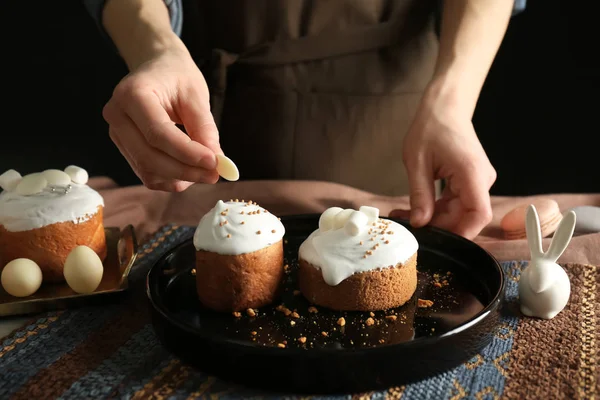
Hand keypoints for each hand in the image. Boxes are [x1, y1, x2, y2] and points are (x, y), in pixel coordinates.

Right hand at [102, 44, 220, 191]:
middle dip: (185, 171)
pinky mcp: (124, 147)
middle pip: (149, 156)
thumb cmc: (177, 77)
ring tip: (206, 172)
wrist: (157, 68)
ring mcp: (117, 134)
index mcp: (132, 94)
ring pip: (147, 169)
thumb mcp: (196, 94)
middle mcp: (117, 115)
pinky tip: (190, 172)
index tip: (215, 163)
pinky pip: (146, 173)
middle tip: (215, 175)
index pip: (158, 133)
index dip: (187, 153)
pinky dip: (171, 179)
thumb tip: (216, 161)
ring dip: (180, 178)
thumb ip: (205, 128)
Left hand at [390, 90, 495, 238]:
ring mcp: (476, 181)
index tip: (440, 241)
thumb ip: (419, 195)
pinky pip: (456, 202)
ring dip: (434, 218)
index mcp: (472, 173)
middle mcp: (481, 179)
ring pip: (459, 212)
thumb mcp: (417, 162)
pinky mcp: (469, 181)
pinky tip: (415, 209)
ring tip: (404, 216)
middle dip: (438, 226)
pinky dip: (436, 208)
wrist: (445, 107)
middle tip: (407, 226)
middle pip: (466, 216)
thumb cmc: (431, 127)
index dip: (463, 232)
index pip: (479, 213)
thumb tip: (419, 223)